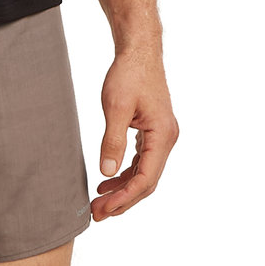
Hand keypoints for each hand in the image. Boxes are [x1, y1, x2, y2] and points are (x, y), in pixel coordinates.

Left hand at [91, 49, 177, 221]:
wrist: (139, 51)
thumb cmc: (129, 74)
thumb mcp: (116, 107)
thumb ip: (113, 141)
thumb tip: (107, 173)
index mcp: (162, 135)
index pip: (146, 179)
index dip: (124, 198)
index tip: (103, 209)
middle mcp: (167, 139)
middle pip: (147, 182)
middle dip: (123, 200)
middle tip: (97, 214)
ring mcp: (161, 136)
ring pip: (145, 173)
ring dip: (123, 190)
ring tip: (99, 202)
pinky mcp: (152, 132)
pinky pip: (142, 161)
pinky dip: (126, 174)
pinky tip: (107, 182)